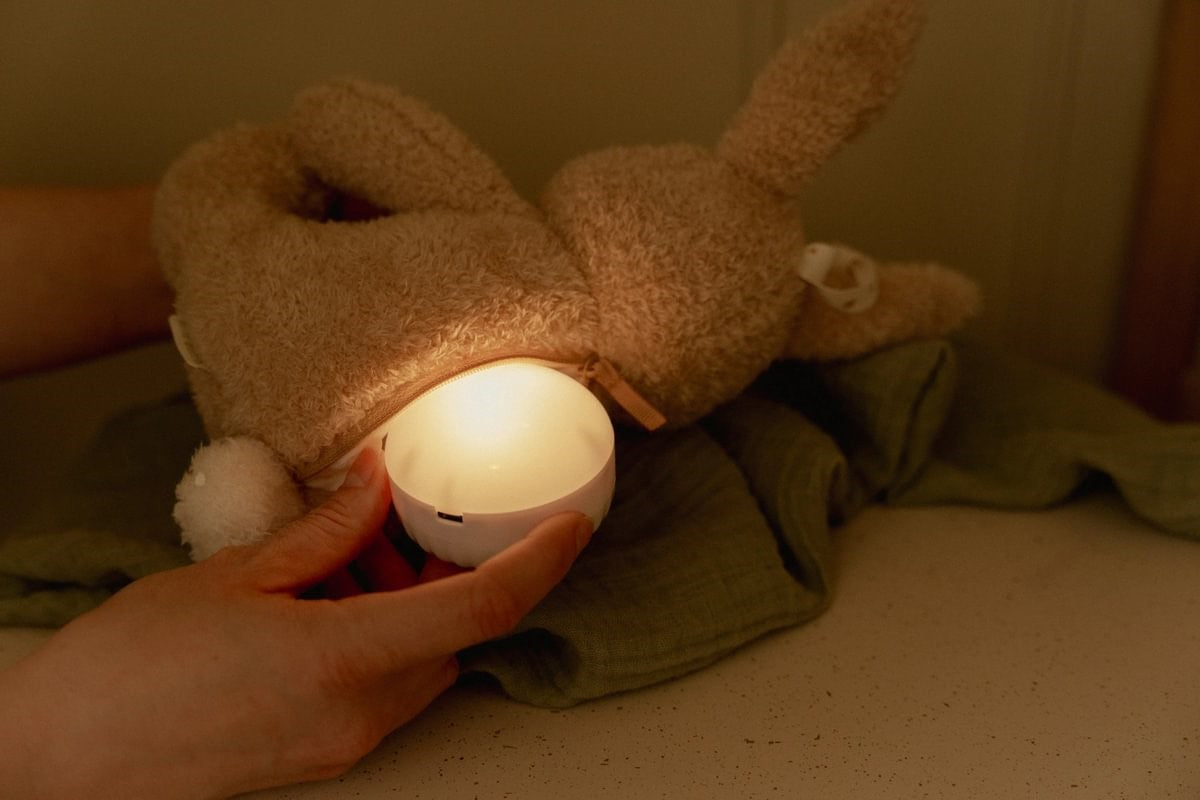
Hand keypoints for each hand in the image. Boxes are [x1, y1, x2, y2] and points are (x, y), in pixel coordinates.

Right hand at [0, 448, 591, 798]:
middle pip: (453, 633)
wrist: (63, 761)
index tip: (571, 523)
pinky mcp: (324, 753)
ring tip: (339, 561)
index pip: (481, 608)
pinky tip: (321, 602)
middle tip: (403, 521)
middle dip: (447, 573)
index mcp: (341, 661)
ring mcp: (344, 743)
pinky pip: (385, 688)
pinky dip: (379, 639)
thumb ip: (325, 532)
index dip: (540, 562)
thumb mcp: (233, 577)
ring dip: (408, 606)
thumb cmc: (130, 669)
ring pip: (422, 661)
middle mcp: (359, 714)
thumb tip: (379, 482)